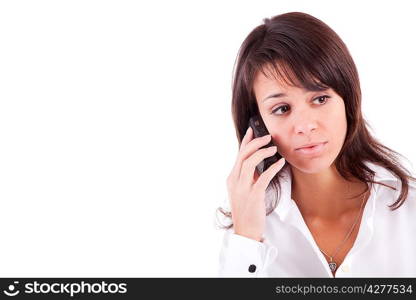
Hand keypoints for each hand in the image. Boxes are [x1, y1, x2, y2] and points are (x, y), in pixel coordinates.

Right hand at [226, 127, 285, 241]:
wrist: (245, 232)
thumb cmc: (247, 212)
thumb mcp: (243, 191)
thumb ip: (248, 178)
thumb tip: (258, 165)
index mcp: (231, 178)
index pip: (238, 155)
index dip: (245, 141)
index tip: (252, 130)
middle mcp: (234, 181)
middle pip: (243, 155)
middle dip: (255, 143)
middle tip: (267, 136)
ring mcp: (242, 188)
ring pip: (249, 162)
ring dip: (262, 152)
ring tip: (274, 148)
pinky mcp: (253, 195)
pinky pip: (263, 176)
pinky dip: (273, 167)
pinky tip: (280, 163)